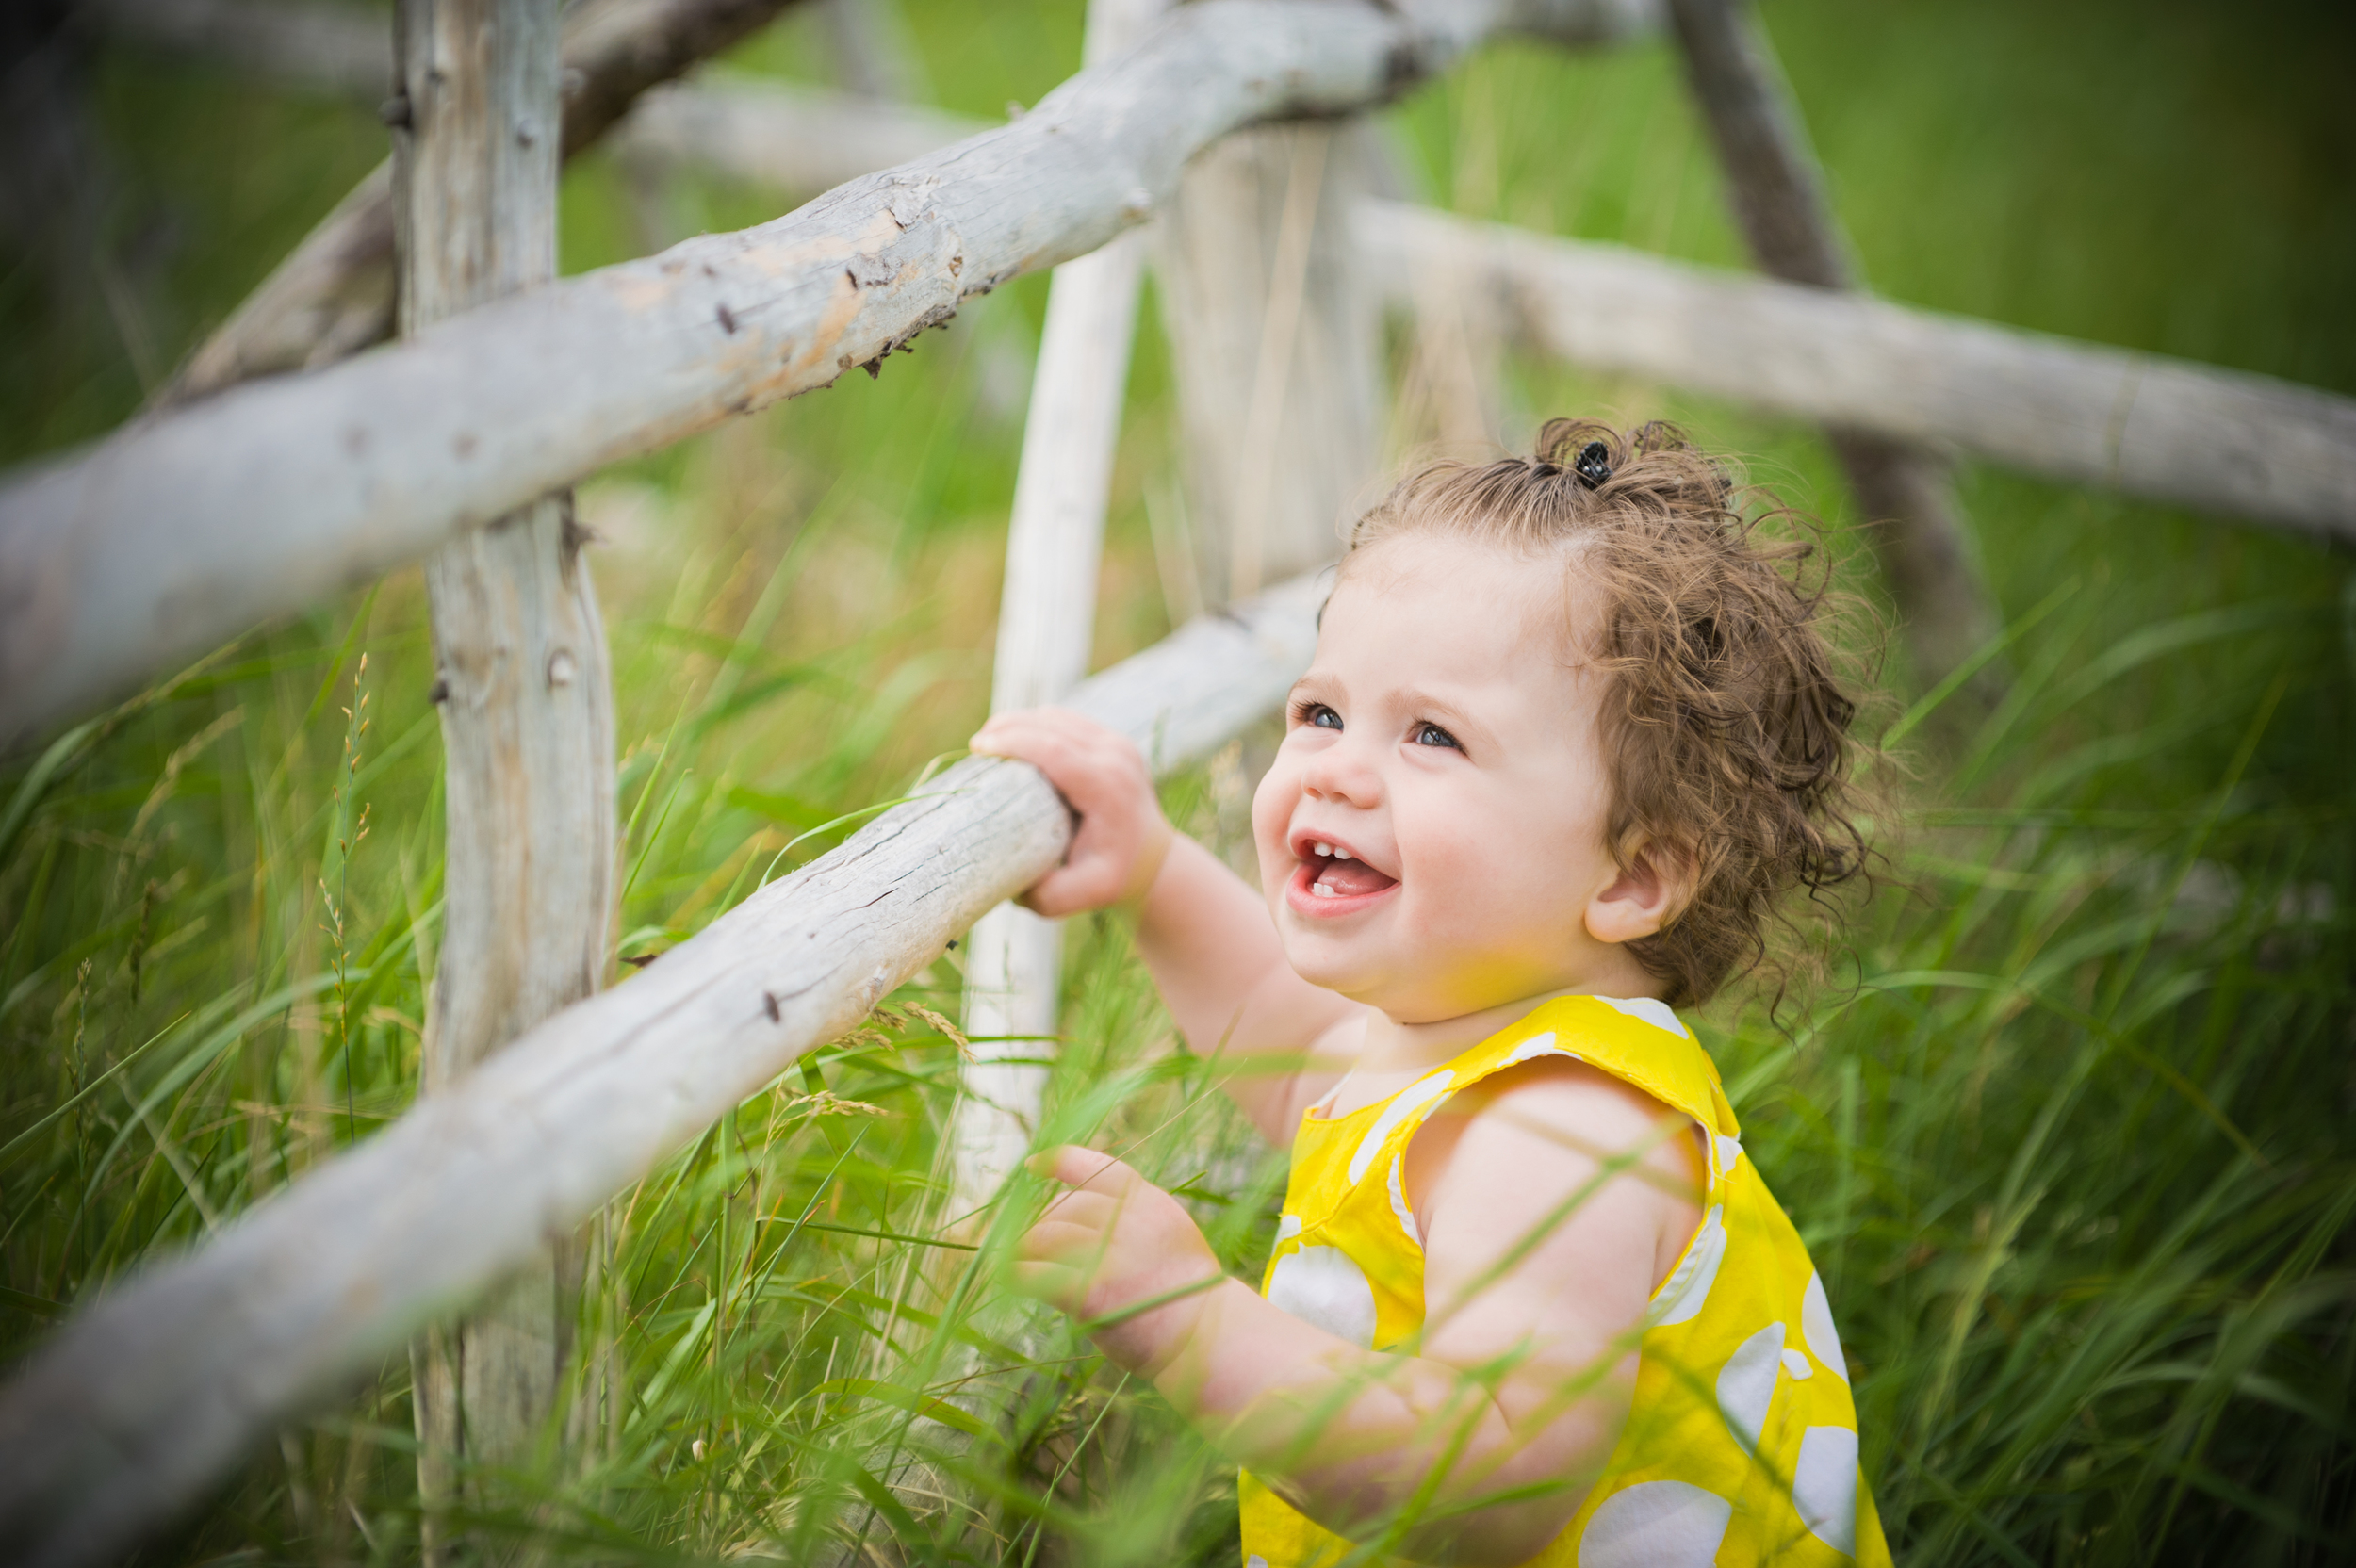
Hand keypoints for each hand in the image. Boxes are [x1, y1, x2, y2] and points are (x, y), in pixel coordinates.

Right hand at [970, 709, 1175, 916]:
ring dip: (1022, 722)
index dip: (1013, 741)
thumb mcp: (1080, 895)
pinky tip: (1017, 736)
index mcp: (1107, 788)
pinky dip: (1039, 723)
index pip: (1054, 751)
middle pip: (1052, 725)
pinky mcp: (1114, 741)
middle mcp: (1116, 758)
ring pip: (1059, 717)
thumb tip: (1005, 883)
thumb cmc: (1113, 878)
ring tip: (991, 739)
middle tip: (977, 743)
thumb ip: (1044, 895)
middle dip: (1009, 726)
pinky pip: (1069, 721)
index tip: (979, 746)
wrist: (1155, 861)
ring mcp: (1118, 744)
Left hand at [1014, 1147, 1226, 1375]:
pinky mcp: (1088, 1292)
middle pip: (1059, 1208)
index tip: (1033, 1166)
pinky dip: (1017, 1275)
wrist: (1208, 1338)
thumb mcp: (1171, 1234)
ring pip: (1041, 1236)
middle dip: (1040, 1225)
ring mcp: (1106, 1255)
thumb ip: (1132, 1218)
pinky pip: (1035, 1274)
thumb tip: (1075, 1214)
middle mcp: (1126, 1220)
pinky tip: (1012, 1281)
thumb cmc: (1188, 1294)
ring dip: (1023, 1249)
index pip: (1093, 1166)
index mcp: (1147, 1201)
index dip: (1056, 1161)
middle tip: (1030, 1245)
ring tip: (1016, 1262)